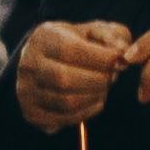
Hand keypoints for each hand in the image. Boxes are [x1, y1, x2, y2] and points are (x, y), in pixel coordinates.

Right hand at [13, 17, 132, 132]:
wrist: (44, 61)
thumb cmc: (74, 43)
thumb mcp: (93, 30)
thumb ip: (112, 35)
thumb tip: (123, 52)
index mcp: (42, 38)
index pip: (69, 50)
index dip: (100, 58)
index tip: (119, 60)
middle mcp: (28, 64)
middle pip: (65, 79)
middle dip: (98, 80)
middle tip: (112, 76)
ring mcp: (26, 91)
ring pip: (66, 102)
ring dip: (94, 97)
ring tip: (104, 88)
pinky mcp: (31, 113)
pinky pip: (63, 119)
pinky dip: (86, 113)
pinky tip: (95, 101)